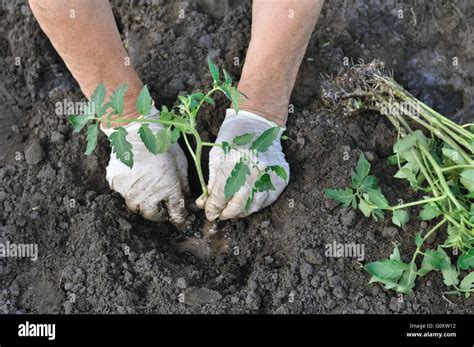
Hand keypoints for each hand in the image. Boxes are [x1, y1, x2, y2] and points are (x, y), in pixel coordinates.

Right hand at [103, 109, 188, 225]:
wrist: (136, 128)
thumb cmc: (163, 143)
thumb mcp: (181, 163)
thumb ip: (184, 186)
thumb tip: (190, 203)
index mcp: (168, 190)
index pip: (176, 215)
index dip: (181, 220)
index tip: (183, 222)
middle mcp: (148, 195)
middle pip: (154, 216)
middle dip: (161, 214)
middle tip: (164, 206)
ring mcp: (129, 191)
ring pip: (137, 207)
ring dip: (144, 203)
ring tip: (149, 191)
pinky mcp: (116, 184)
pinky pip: (124, 194)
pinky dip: (130, 190)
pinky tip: (135, 177)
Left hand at [196, 109, 289, 220]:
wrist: (259, 123)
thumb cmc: (234, 138)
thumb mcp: (216, 156)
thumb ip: (211, 183)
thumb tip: (204, 204)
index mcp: (233, 163)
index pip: (221, 196)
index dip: (213, 208)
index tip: (209, 213)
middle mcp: (254, 171)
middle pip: (237, 205)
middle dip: (226, 213)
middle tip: (220, 214)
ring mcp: (269, 175)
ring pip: (253, 206)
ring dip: (241, 212)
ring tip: (233, 210)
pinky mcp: (281, 177)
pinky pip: (267, 200)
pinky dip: (255, 205)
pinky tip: (247, 203)